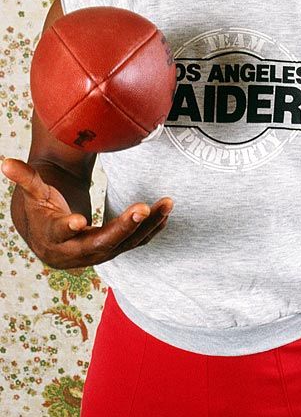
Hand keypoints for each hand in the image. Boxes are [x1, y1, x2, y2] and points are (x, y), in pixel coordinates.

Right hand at [2, 158, 172, 268]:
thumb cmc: (41, 206)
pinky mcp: (112, 250)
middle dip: (124, 226)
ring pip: (125, 243)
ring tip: (167, 203)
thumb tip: (5, 162)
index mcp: (52, 238)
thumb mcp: (33, 191)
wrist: (49, 230)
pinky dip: (151, 230)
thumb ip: (25, 178)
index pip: (61, 235)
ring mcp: (97, 254)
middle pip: (102, 243)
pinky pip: (134, 242)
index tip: (78, 220)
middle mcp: (76, 252)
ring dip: (148, 225)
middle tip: (143, 206)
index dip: (68, 228)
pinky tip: (165, 214)